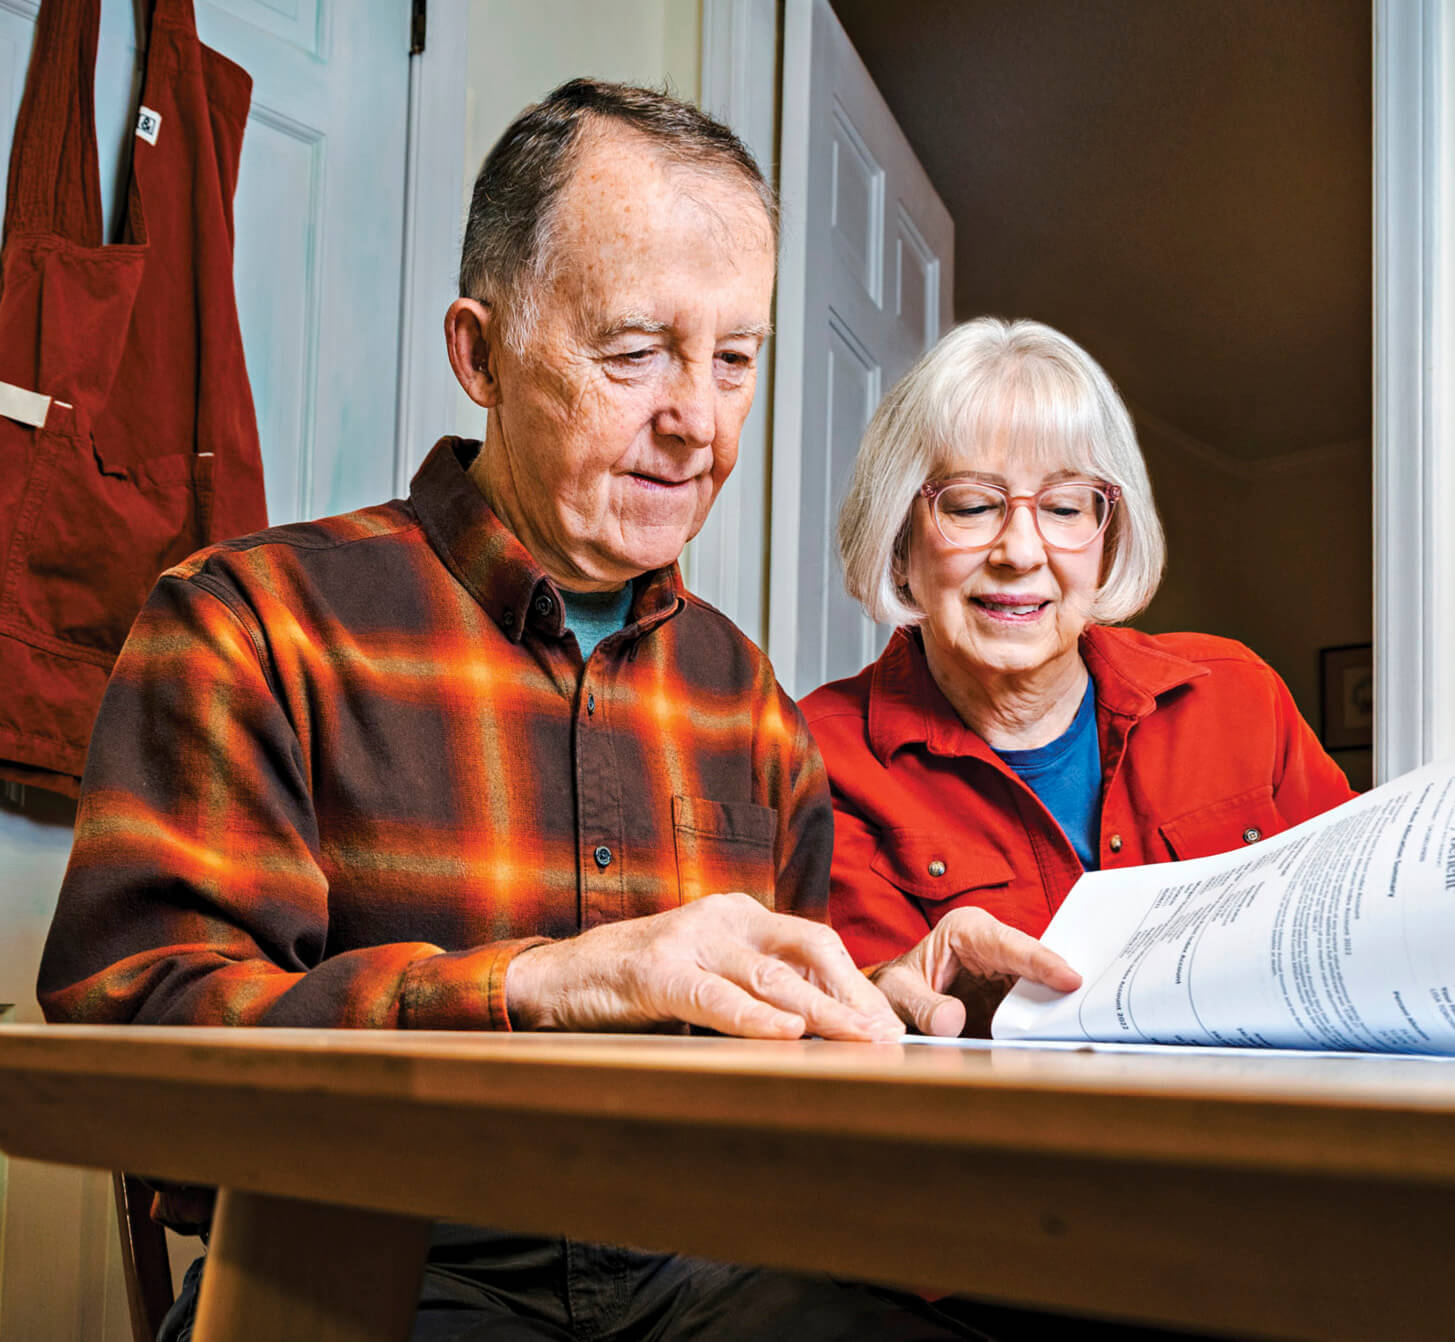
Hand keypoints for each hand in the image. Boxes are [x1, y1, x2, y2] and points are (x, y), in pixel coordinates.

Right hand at [504, 892, 904, 1040]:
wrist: (561, 977)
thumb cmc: (643, 982)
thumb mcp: (711, 975)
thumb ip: (758, 988)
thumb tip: (825, 1030)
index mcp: (742, 915)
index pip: (816, 943)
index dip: (856, 984)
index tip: (888, 1024)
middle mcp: (723, 917)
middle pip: (807, 953)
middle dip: (852, 997)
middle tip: (888, 1036)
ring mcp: (690, 939)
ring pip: (770, 977)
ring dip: (821, 1013)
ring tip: (858, 1040)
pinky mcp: (655, 971)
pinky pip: (714, 996)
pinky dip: (753, 1018)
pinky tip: (786, 1035)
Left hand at [872, 907, 1081, 1036]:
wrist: (896, 1001)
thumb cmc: (897, 987)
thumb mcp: (898, 994)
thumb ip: (923, 1006)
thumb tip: (952, 1021)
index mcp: (966, 929)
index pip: (1008, 944)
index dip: (1040, 961)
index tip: (1069, 979)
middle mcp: (993, 943)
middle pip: (1037, 963)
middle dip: (1064, 980)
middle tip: (1096, 1002)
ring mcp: (1009, 969)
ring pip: (1045, 984)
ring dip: (1064, 1003)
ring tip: (1094, 1019)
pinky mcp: (1016, 994)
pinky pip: (1041, 1004)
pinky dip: (1054, 1018)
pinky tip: (1074, 1031)